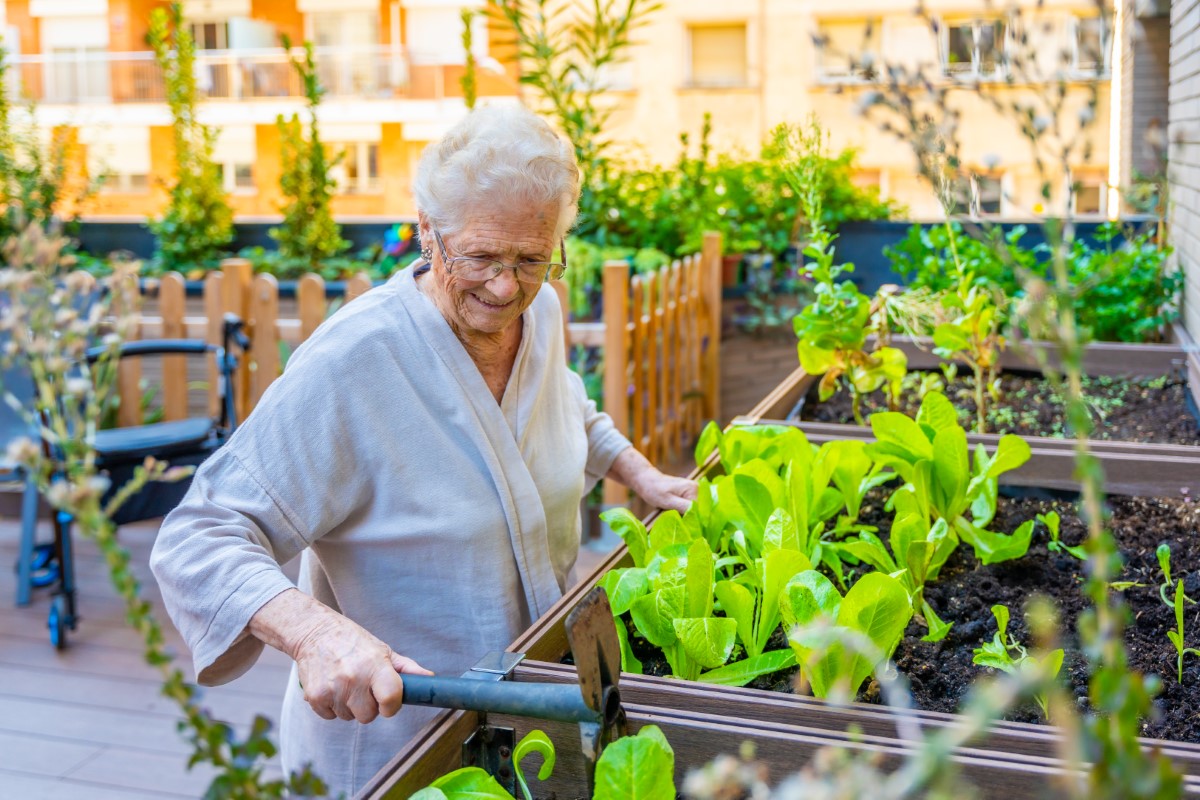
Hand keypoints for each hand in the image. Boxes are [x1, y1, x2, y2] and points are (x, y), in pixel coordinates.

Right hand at [293, 614, 432, 722]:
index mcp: (374, 665)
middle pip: (368, 716)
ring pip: (349, 717)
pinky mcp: (314, 697)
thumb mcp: (381, 650)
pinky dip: (331, 706)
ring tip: (344, 682)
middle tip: (362, 686)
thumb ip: (406, 668)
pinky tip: (331, 686)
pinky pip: (330, 716)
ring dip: (348, 705)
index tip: (388, 702)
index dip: (392, 706)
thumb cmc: (351, 641)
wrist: (314, 631)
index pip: (391, 699)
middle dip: (368, 706)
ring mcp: (332, 689)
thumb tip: (430, 678)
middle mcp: (353, 678)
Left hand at [633, 469, 698, 513]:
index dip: (690, 519)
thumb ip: (685, 507)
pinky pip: (686, 508)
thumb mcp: (668, 501)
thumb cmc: (654, 489)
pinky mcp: (686, 495)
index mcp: (693, 489)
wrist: (645, 480)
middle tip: (670, 515)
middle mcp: (696, 489)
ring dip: (681, 514)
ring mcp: (691, 492)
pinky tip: (670, 510)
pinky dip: (678, 511)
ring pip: (690, 511)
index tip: (678, 522)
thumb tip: (698, 516)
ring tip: (668, 511)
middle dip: (684, 516)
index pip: (698, 511)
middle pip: (695, 511)